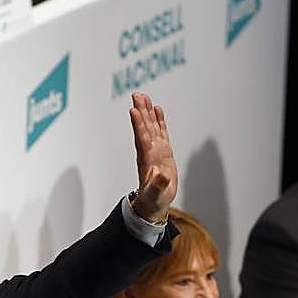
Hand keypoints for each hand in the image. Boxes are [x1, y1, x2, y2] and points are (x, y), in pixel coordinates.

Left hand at [128, 92, 176, 223]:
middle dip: (141, 112)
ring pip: (151, 127)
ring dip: (147, 112)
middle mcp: (149, 152)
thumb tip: (159, 174)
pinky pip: (160, 132)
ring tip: (144, 96)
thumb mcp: (155, 194)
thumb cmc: (153, 199)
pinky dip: (159, 120)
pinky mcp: (163, 151)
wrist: (154, 202)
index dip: (139, 125)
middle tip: (137, 95)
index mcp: (147, 161)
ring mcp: (156, 150)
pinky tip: (157, 109)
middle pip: (144, 128)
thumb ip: (157, 185)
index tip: (134, 111)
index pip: (142, 139)